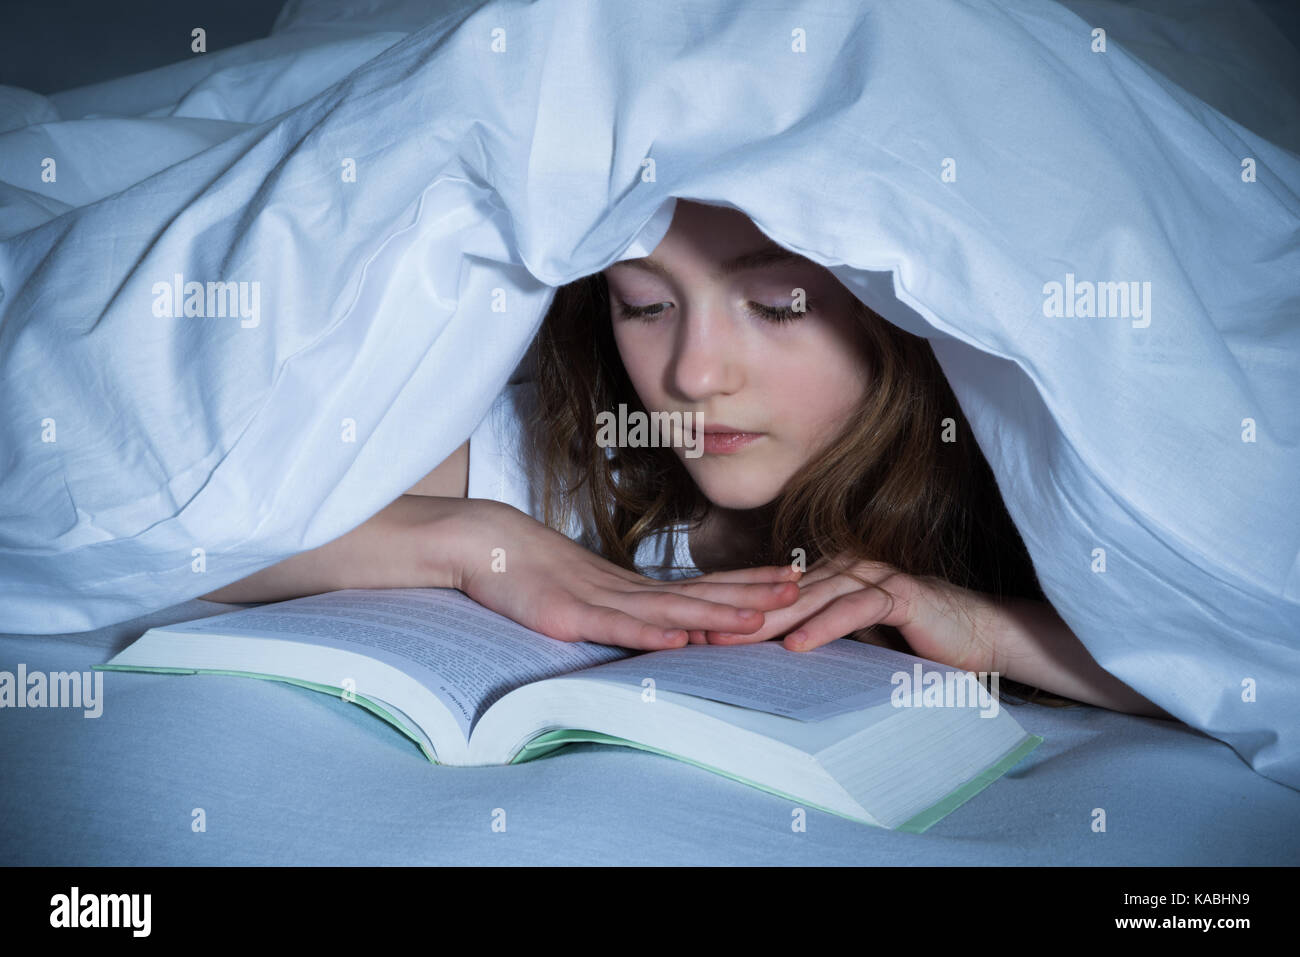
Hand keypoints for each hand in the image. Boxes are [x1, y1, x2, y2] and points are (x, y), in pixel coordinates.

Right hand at [451, 500, 801, 650]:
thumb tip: (662, 625)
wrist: (484, 543)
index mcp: (634, 587)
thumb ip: (622, 610)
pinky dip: (651, 633)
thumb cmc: (531, 570)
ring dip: (716, 613)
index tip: (791, 578)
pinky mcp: (569, 617)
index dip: (746, 582)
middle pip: (699, 593)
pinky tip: (682, 637)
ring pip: (668, 611)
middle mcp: (627, 590)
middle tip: (800, 589)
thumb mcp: (586, 594)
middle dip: (751, 593)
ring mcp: (600, 601)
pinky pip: (616, 628)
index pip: (702, 585)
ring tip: (759, 617)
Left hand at [705, 555, 1000, 673]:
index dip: (736, 611)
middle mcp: (845, 568)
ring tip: (734, 640)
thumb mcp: (853, 643)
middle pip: (781, 594)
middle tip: (698, 634)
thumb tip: (764, 659)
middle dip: (739, 614)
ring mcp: (871, 577)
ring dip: (770, 620)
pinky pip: (854, 609)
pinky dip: (824, 627)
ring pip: (810, 598)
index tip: (696, 632)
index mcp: (828, 577)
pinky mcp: (898, 593)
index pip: (773, 594)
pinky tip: (797, 645)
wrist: (974, 637)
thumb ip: (815, 638)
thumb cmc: (910, 643)